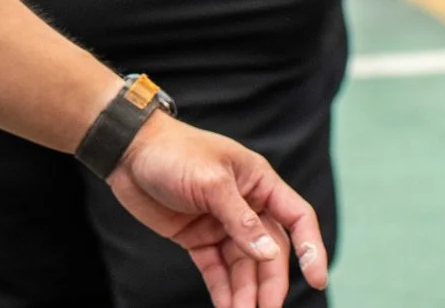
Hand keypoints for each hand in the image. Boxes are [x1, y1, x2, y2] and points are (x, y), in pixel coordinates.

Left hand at [107, 114, 329, 307]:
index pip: (297, 218)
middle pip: (271, 251)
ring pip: (244, 266)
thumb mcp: (210, 182)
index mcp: (258, 182)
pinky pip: (218, 271)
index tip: (317, 279)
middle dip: (270, 282)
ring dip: (247, 293)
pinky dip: (224, 292)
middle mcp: (246, 205)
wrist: (127, 151)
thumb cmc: (174, 152)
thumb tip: (270, 253)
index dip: (311, 248)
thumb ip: (241, 220)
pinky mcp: (198, 239)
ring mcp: (222, 224)